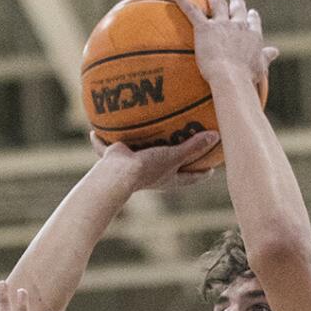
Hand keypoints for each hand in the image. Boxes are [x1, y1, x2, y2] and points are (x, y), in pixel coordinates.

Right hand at [93, 127, 219, 189]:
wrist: (119, 175)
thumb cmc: (148, 169)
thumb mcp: (173, 157)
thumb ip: (193, 147)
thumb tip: (216, 136)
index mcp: (167, 178)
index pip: (189, 177)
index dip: (201, 173)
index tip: (211, 169)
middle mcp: (152, 175)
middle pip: (168, 167)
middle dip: (176, 160)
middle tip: (186, 147)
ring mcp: (133, 167)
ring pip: (140, 155)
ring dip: (144, 147)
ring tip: (146, 133)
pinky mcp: (116, 160)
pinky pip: (108, 148)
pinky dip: (101, 142)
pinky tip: (94, 131)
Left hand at [172, 0, 277, 89]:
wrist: (232, 79)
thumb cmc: (246, 79)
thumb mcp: (261, 68)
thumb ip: (266, 57)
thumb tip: (275, 51)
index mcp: (252, 36)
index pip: (253, 22)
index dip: (251, 17)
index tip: (251, 13)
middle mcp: (238, 26)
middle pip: (237, 10)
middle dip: (235, 2)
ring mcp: (221, 25)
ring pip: (217, 4)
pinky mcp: (204, 29)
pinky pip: (192, 12)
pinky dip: (183, 2)